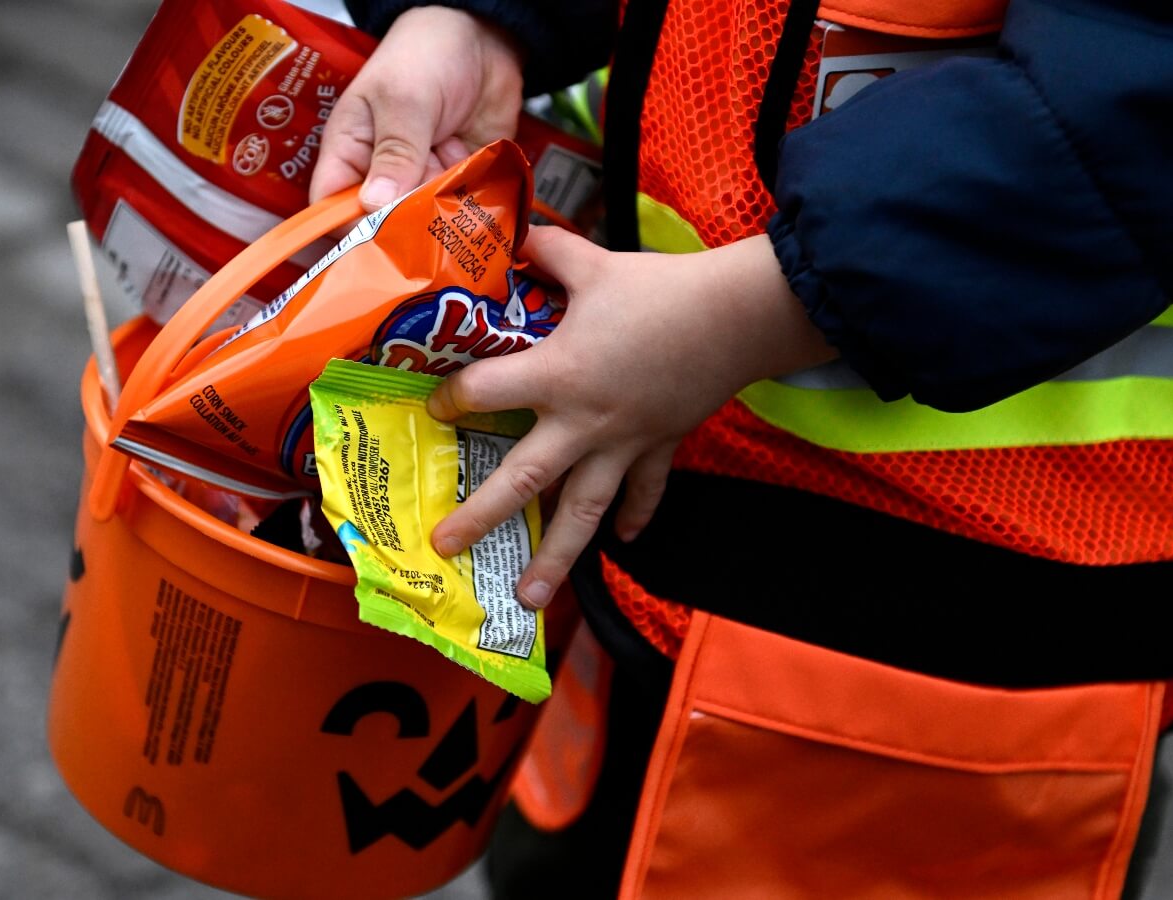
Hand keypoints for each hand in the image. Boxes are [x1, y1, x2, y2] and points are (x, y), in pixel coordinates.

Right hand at [310, 7, 524, 209]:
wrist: (484, 38)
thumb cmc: (425, 53)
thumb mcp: (404, 97)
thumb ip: (394, 151)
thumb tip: (373, 203)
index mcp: (349, 151)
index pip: (330, 206)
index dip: (345, 229)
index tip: (372, 242)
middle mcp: (382, 174)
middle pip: (380, 223)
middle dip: (404, 226)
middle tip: (428, 215)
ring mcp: (421, 182)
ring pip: (424, 223)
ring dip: (442, 216)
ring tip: (458, 191)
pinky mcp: (457, 185)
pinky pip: (460, 213)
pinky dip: (470, 210)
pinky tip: (479, 194)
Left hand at [427, 228, 836, 607]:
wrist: (739, 316)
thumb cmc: (661, 291)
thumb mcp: (594, 264)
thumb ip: (548, 252)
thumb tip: (515, 233)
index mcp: (557, 374)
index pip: (485, 392)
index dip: (452, 398)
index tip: (433, 408)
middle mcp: (582, 422)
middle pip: (524, 478)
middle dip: (481, 516)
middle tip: (445, 548)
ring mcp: (623, 444)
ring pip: (582, 510)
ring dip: (555, 557)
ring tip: (527, 598)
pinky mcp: (660, 448)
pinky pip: (644, 492)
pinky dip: (636, 517)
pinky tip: (624, 542)